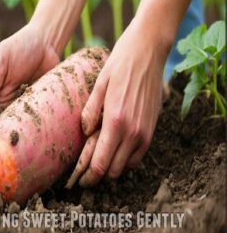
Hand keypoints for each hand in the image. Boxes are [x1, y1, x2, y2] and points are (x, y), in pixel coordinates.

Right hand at [0, 24, 59, 155]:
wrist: (47, 41)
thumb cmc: (21, 47)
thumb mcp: (2, 64)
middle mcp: (12, 106)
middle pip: (4, 134)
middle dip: (0, 153)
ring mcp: (30, 107)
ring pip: (23, 132)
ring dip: (20, 149)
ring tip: (18, 170)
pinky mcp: (46, 105)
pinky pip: (42, 123)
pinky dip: (39, 136)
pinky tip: (41, 151)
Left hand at [67, 19, 170, 187]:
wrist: (148, 51)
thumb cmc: (120, 64)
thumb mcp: (99, 84)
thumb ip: (90, 112)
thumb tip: (85, 133)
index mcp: (115, 122)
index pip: (101, 164)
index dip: (89, 177)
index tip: (80, 181)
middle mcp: (133, 132)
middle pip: (114, 171)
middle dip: (98, 175)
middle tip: (86, 170)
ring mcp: (145, 131)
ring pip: (127, 166)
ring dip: (112, 168)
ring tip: (100, 158)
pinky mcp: (152, 128)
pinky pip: (138, 155)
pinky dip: (126, 159)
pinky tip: (115, 147)